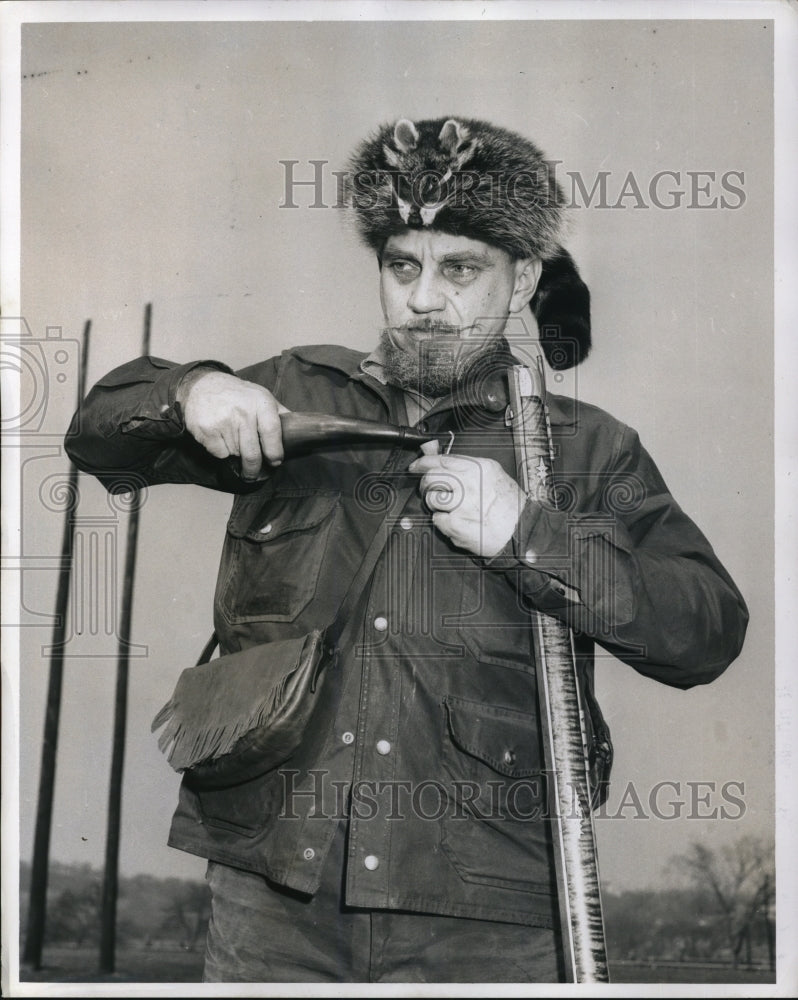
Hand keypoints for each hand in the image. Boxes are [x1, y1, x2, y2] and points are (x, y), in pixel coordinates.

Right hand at [177, 369, 288, 478]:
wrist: (202, 386)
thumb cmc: (238, 395)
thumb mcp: (261, 396)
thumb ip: (279, 414)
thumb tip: (298, 431)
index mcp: (260, 402)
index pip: (272, 432)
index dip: (275, 451)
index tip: (275, 461)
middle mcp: (242, 411)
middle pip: (252, 453)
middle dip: (254, 469)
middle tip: (253, 474)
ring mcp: (223, 421)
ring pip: (235, 455)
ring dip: (236, 455)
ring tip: (233, 440)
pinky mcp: (207, 430)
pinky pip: (219, 454)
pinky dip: (221, 451)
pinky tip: (220, 436)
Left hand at [409, 443, 524, 557]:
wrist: (523, 531)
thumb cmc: (510, 505)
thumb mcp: (491, 475)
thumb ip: (462, 464)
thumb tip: (430, 450)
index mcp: (479, 468)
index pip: (442, 460)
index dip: (423, 462)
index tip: (416, 466)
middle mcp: (469, 483)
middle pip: (432, 478)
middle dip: (425, 485)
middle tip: (429, 491)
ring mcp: (462, 504)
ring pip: (432, 499)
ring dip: (436, 505)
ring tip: (451, 509)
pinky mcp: (456, 524)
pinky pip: (437, 520)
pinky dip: (443, 522)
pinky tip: (458, 522)